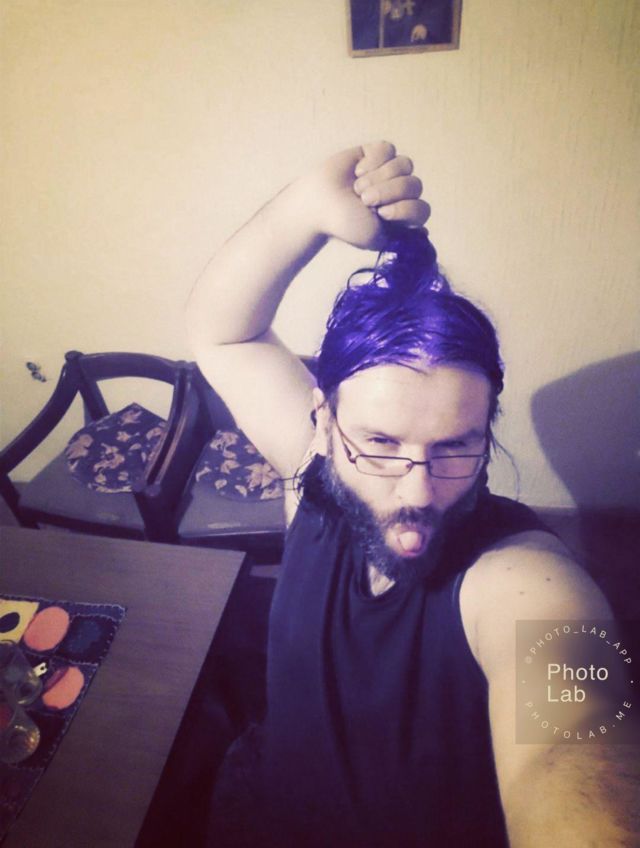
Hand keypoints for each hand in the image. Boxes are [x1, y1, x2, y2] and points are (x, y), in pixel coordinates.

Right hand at [302, 141, 429, 249]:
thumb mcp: (375, 237)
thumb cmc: (345, 224)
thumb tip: (424, 234)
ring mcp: (391, 172)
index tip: (380, 214)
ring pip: (404, 165)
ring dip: (378, 176)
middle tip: (363, 200)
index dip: (403, 209)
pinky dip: (373, 160)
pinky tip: (358, 170)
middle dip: (387, 192)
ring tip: (358, 186)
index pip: (422, 209)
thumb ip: (402, 237)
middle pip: (414, 185)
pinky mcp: (377, 153)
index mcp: (403, 216)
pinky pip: (388, 149)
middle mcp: (400, 194)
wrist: (318, 204)